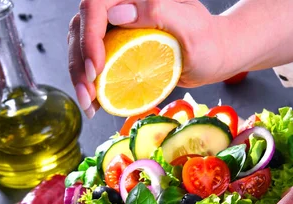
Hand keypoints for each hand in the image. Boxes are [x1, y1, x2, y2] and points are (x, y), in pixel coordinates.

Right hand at [68, 0, 230, 117]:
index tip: (96, 69)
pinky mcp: (115, 48)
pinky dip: (88, 83)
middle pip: (81, 28)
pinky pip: (91, 62)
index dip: (89, 37)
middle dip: (79, 64)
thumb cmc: (207, 40)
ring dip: (79, 76)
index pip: (95, 6)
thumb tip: (117, 13)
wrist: (213, 56)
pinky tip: (93, 104)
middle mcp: (120, 7)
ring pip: (80, 46)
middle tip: (87, 95)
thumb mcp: (188, 25)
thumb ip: (155, 11)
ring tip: (88, 104)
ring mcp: (114, 29)